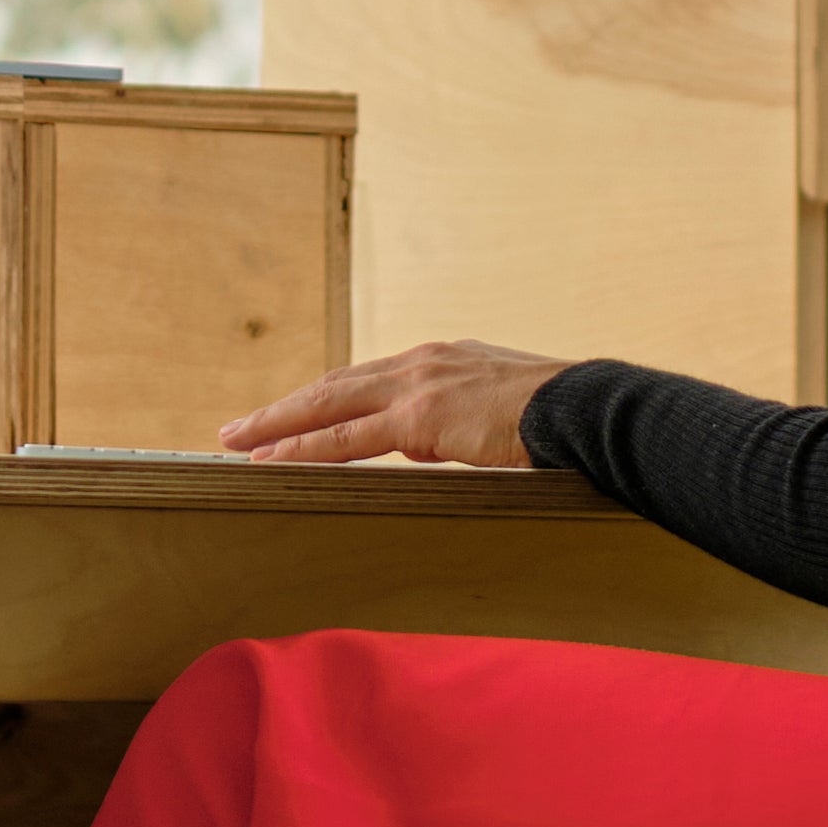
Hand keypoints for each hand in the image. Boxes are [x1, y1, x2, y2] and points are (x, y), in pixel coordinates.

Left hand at [219, 339, 566, 467]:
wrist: (591, 409)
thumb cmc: (565, 422)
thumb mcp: (507, 417)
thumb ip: (469, 428)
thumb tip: (442, 450)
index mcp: (444, 363)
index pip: (370, 381)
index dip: (328, 399)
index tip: (296, 414)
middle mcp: (424, 363)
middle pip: (336, 385)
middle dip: (285, 409)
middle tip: (240, 429)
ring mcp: (419, 386)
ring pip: (329, 406)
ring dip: (277, 427)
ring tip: (236, 443)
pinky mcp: (421, 417)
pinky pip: (346, 439)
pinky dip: (302, 450)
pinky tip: (272, 463)